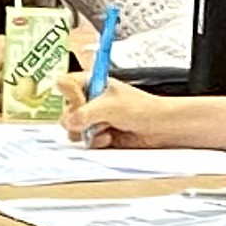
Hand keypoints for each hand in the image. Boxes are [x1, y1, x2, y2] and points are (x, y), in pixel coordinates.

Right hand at [64, 80, 204, 149]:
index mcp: (93, 84)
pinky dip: (96, 142)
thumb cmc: (142, 109)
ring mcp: (95, 119)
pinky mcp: (100, 135)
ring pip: (74, 130)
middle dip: (79, 119)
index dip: (69, 95)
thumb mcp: (109, 107)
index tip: (80, 101)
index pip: (65, 84)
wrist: (160, 128)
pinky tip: (110, 138)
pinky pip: (86, 142)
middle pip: (67, 111)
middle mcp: (91, 101)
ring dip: (88, 132)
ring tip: (106, 129)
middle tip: (93, 119)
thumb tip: (68, 122)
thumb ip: (85, 113)